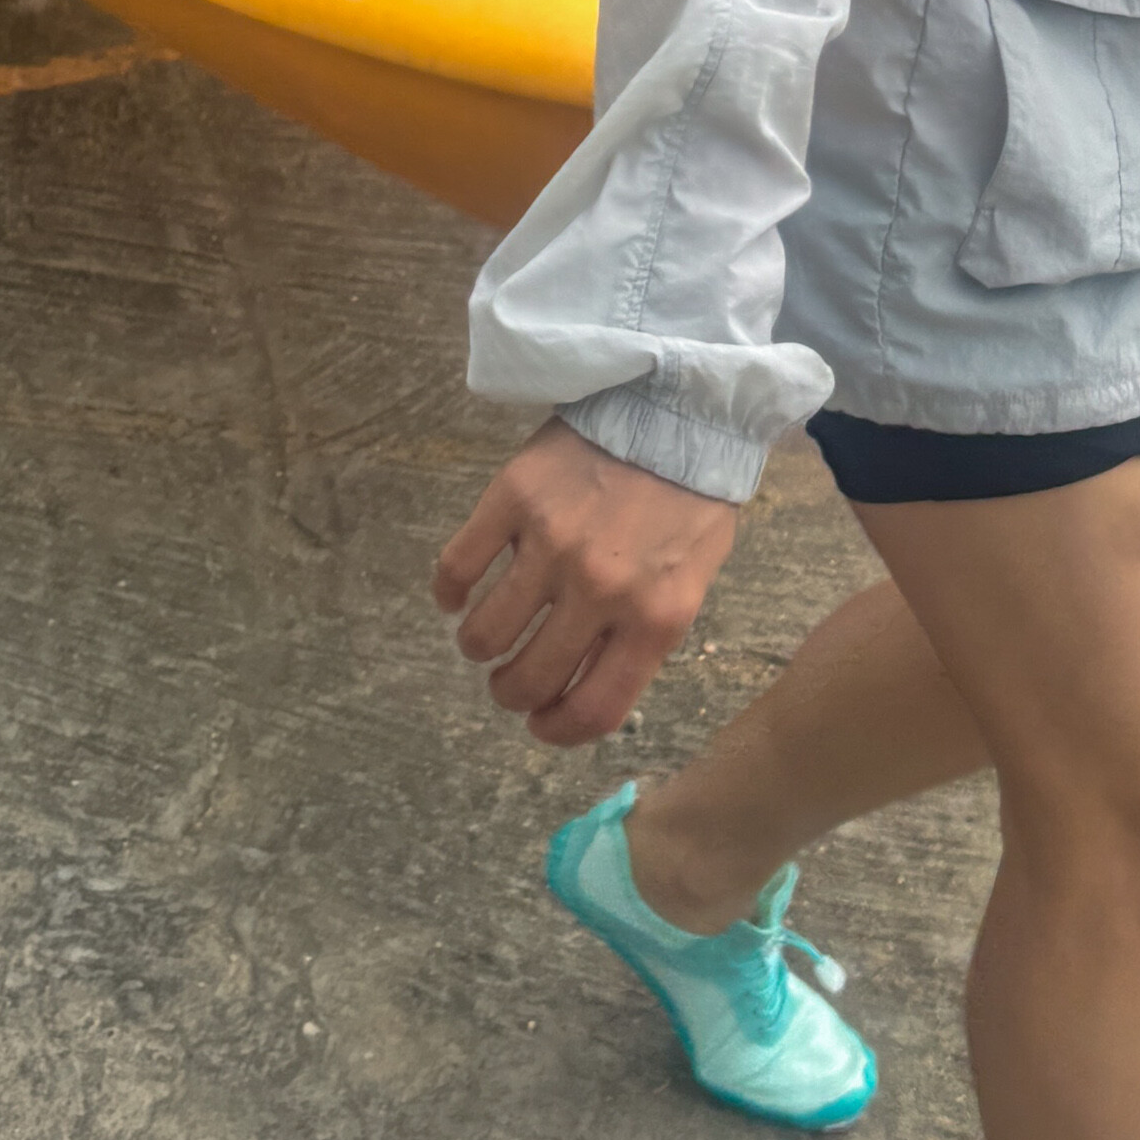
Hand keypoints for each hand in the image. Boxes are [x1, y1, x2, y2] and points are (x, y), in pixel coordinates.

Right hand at [436, 419, 738, 746]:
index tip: (539, 725)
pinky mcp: (513, 499)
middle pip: (531, 679)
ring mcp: (552, 544)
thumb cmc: (690, 500)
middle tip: (507, 683)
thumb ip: (645, 635)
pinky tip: (454, 596)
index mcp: (655, 619)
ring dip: (477, 647)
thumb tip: (586, 683)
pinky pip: (459, 566)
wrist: (676, 409)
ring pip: (486, 633)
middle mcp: (601, 590)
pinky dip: (448, 592)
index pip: (594, 709)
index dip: (557, 730)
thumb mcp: (691, 580)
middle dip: (510, 693)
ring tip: (482, 638)